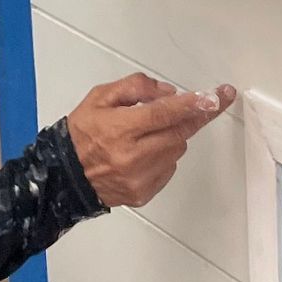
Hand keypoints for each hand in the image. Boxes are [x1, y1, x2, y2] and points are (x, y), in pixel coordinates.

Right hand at [67, 75, 235, 211]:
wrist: (65, 176)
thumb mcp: (100, 97)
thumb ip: (135, 88)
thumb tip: (169, 93)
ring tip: (150, 133)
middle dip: (198, 116)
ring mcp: (139, 178)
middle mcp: (132, 157)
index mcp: (120, 129)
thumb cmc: (82, 133)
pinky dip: (164, 156)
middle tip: (212, 103)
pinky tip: (144, 153)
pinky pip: (168, 168)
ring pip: (176, 150)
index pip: (164, 114)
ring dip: (173, 136)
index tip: (216, 97)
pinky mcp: (143, 193)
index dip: (192, 105)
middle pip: (179, 133)